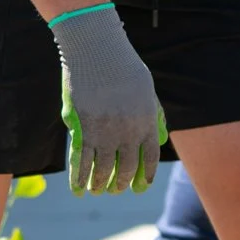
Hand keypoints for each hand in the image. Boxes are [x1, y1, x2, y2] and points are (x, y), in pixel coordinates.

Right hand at [49, 4, 167, 193]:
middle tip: (115, 190)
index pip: (150, 159)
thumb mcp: (147, 90)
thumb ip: (153, 115)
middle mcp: (128, 132)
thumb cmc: (123, 65)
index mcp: (147, 123)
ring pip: (103, 169)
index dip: (145, 176)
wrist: (97, 49)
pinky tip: (78, 188)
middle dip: (121, 184)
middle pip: (126, 169)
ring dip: (99, 184)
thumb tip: (161, 138)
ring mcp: (105, 131)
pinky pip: (81, 160)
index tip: (140, 187)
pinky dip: (79, 178)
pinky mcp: (84, 128)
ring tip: (97, 191)